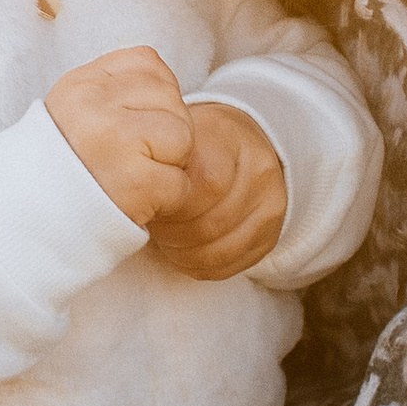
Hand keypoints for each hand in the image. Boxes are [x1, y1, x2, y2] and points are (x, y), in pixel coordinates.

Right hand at [44, 44, 195, 227]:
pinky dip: (166, 199)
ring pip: (183, 136)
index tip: (132, 124)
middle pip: (172, 99)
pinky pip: (181, 182)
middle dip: (165, 133)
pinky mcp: (136, 181)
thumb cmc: (64, 168)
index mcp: (82, 83)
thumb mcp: (76, 111)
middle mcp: (96, 104)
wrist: (32, 222)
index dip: (153, 95)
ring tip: (134, 178)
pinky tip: (136, 201)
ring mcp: (116, 141)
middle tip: (132, 159)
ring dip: (169, 166)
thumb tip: (166, 83)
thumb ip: (115, 89)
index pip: (147, 62)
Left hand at [147, 100, 288, 277]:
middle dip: (172, 233)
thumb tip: (135, 197)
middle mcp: (259, 171)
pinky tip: (184, 250)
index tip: (153, 202)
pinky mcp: (270, 236)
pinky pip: (228, 267)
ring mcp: (270, 206)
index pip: (207, 183)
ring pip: (218, 251)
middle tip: (155, 225)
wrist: (240, 146)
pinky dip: (198, 265)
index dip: (172, 203)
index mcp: (230, 138)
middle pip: (209, 224)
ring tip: (167, 238)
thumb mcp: (174, 139)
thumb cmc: (195, 145)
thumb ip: (159, 162)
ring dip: (182, 252)